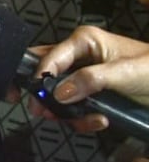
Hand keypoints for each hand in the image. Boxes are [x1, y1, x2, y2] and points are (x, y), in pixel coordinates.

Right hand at [30, 25, 148, 130]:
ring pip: (57, 95)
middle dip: (45, 96)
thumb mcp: (124, 73)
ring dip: (68, 112)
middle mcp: (80, 57)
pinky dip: (82, 118)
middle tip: (44, 111)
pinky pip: (73, 107)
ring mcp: (84, 76)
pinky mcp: (91, 94)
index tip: (37, 96)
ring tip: (86, 118)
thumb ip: (90, 79)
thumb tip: (60, 91)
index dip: (39, 76)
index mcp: (84, 41)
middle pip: (46, 74)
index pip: (50, 57)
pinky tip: (98, 120)